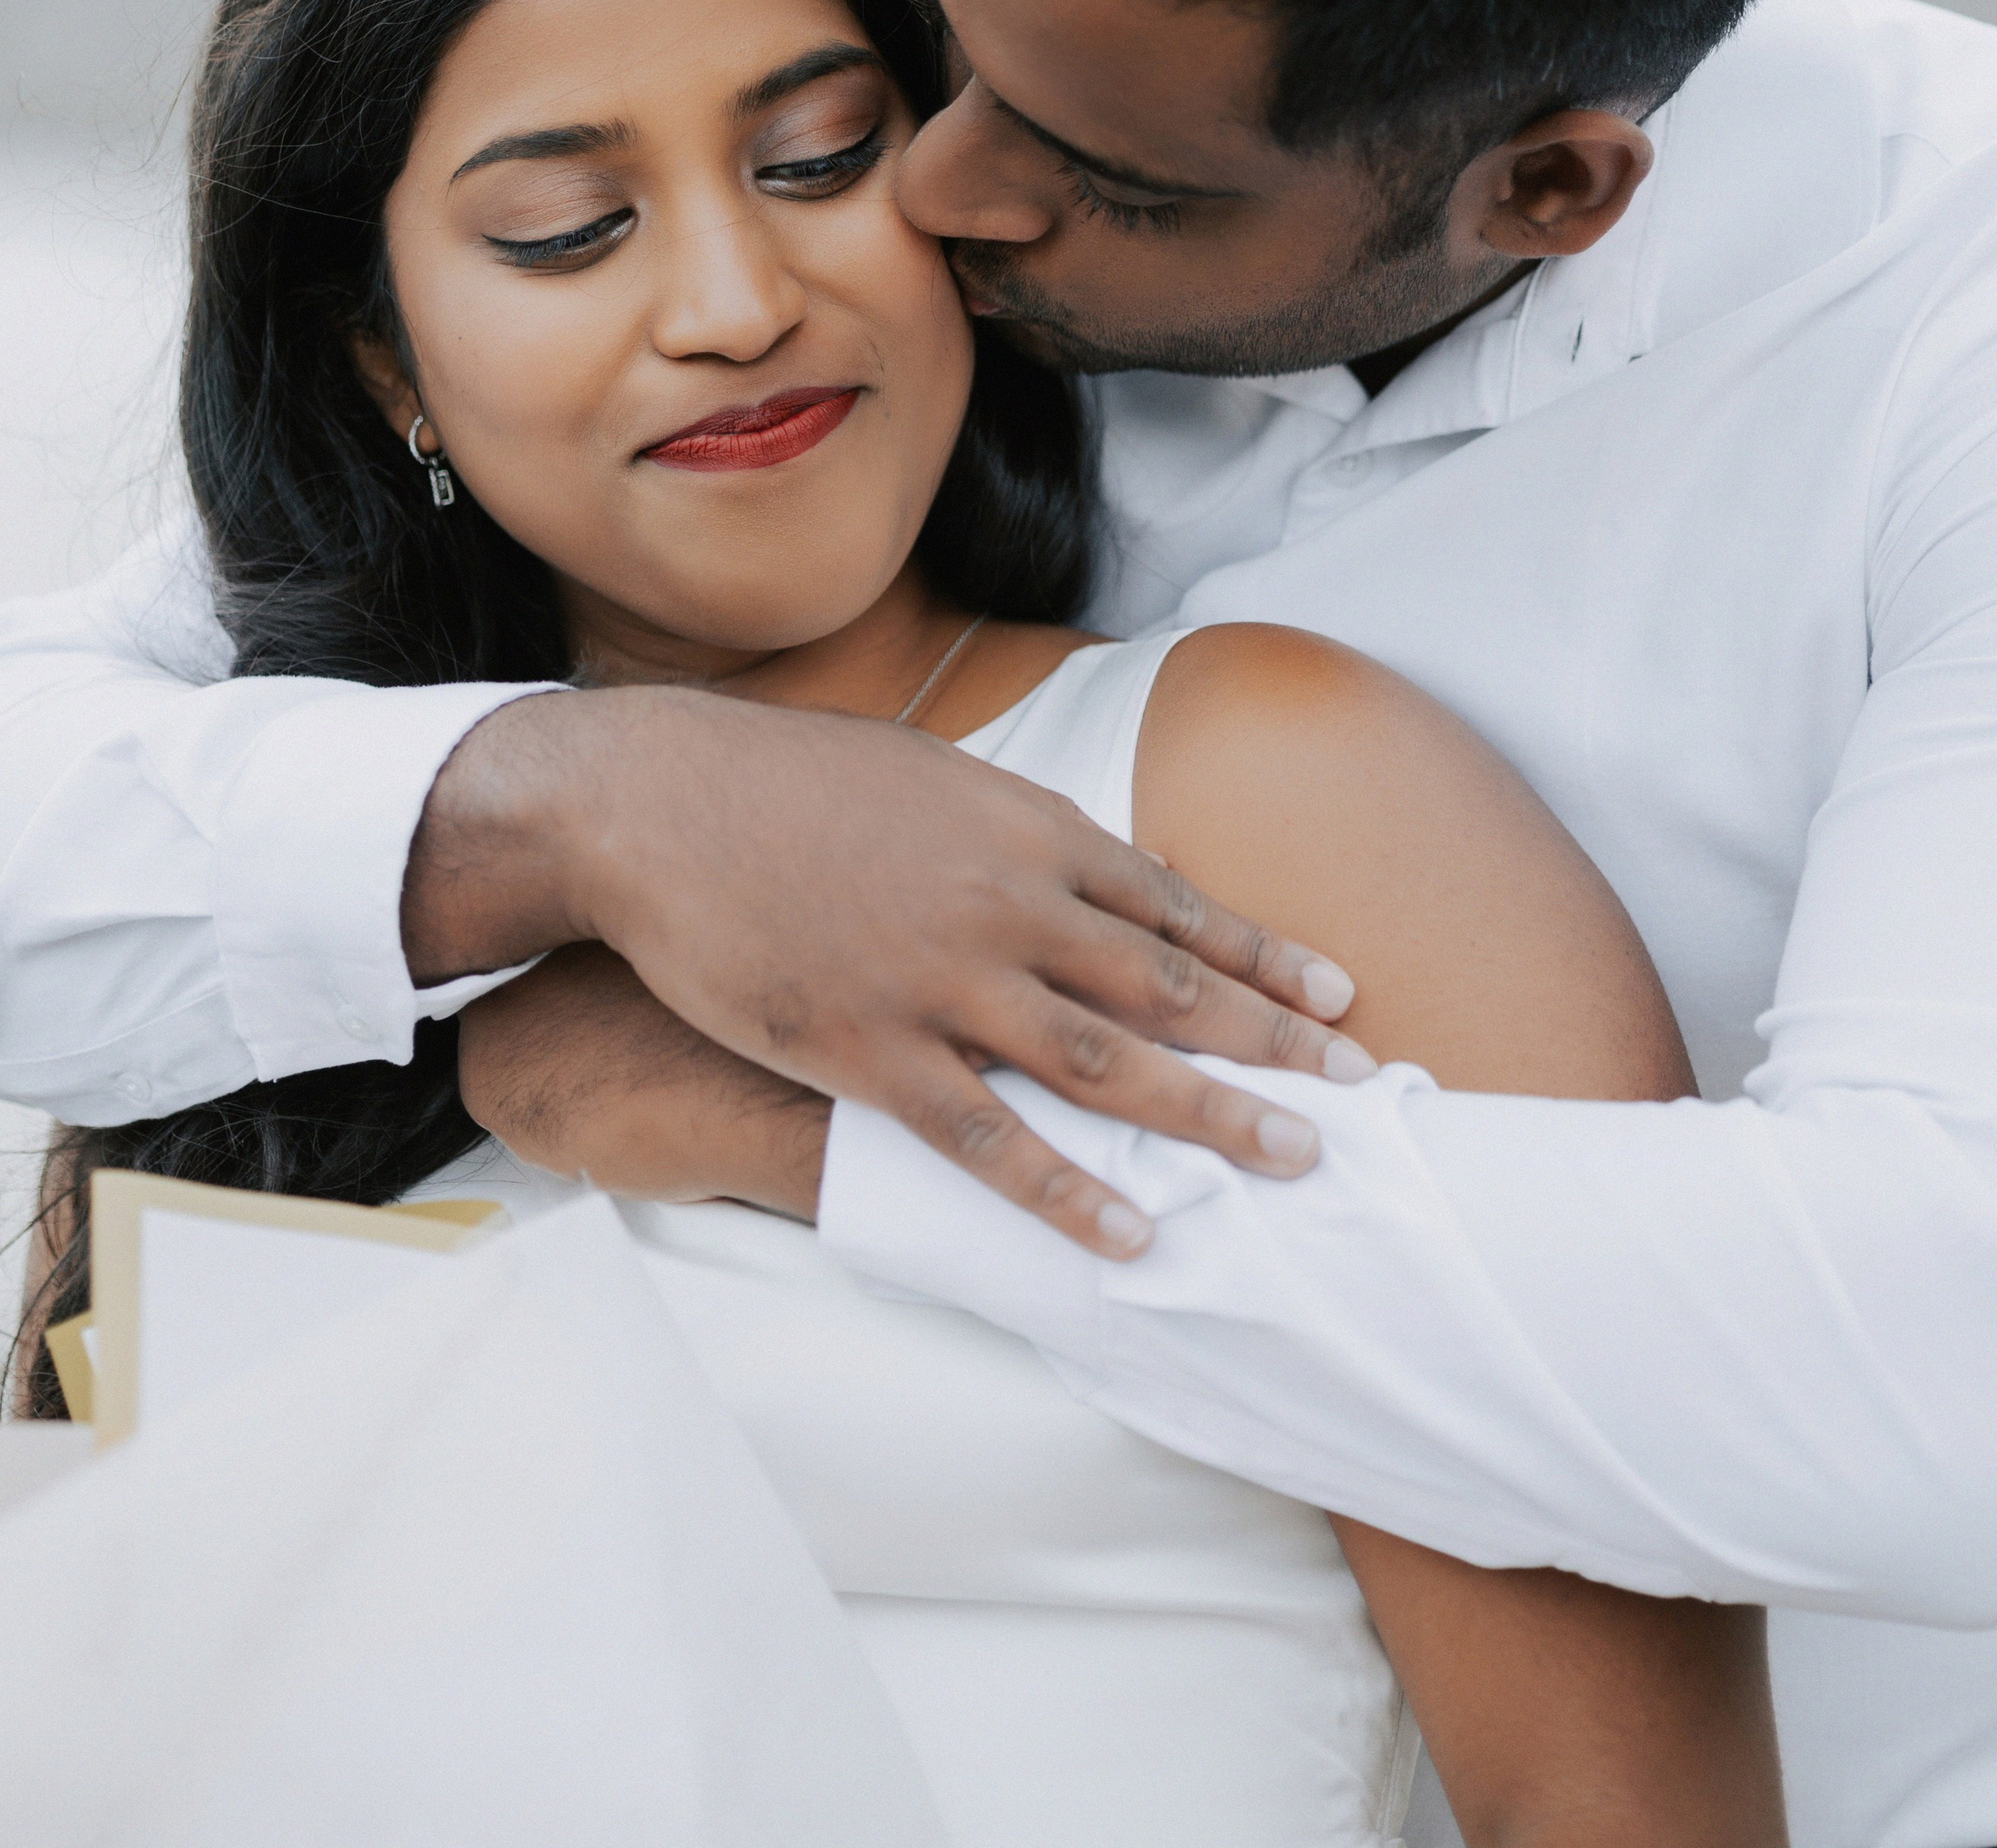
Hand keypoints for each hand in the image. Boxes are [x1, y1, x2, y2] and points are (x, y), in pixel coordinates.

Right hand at [406, 685, 1354, 1256]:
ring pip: (1104, 1064)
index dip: (1264, 956)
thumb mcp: (930, 777)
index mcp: (1023, 831)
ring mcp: (939, 983)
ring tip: (1291, 1163)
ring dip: (1207, 1117)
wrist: (655, 801)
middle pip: (1168, 986)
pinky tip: (1130, 1234)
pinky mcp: (867, 1053)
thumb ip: (1018, 831)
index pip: (1175, 905)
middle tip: (1357, 1092)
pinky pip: (987, 1139)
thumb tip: (1096, 865)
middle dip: (1271, 1043)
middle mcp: (1005, 906)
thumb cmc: (791, 783)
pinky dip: (1067, 1192)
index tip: (1339, 997)